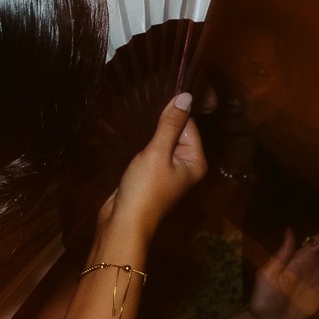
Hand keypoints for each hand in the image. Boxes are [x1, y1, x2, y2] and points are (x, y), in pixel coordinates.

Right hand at [109, 94, 206, 241]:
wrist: (123, 222)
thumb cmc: (144, 190)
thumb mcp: (157, 152)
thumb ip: (170, 124)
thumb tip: (185, 96)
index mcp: (196, 160)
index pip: (188, 125)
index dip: (172, 116)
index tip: (154, 110)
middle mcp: (186, 165)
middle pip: (176, 132)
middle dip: (159, 126)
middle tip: (142, 126)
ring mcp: (168, 170)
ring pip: (161, 141)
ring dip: (148, 136)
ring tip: (135, 135)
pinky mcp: (151, 174)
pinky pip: (151, 152)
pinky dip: (141, 146)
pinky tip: (130, 145)